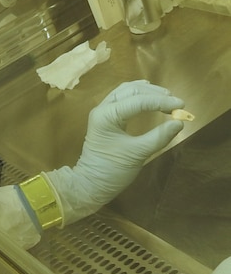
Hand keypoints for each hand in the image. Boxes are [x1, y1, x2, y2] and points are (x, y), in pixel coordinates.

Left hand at [45, 80, 184, 224]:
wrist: (91, 183)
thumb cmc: (111, 170)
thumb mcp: (138, 154)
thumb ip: (159, 137)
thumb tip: (179, 122)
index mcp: (106, 116)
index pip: (138, 101)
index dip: (161, 101)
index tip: (182, 106)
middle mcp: (102, 109)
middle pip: (131, 90)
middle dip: (155, 94)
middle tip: (176, 103)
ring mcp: (103, 112)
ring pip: (126, 91)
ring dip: (147, 92)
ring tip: (167, 98)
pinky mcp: (107, 117)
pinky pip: (123, 98)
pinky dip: (139, 95)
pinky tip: (150, 96)